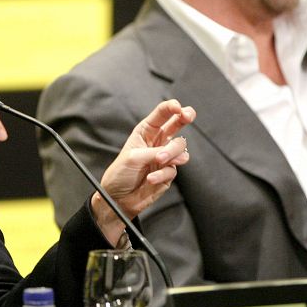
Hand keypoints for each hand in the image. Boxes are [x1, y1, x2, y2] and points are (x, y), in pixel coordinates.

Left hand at [91, 99, 195, 244]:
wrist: (118, 199)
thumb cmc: (120, 174)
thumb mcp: (133, 157)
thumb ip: (154, 152)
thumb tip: (175, 153)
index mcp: (145, 132)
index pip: (161, 114)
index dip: (171, 107)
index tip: (178, 107)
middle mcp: (157, 142)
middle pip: (177, 124)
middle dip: (186, 116)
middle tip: (188, 116)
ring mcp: (164, 157)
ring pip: (180, 148)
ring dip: (171, 153)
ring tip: (158, 161)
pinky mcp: (168, 173)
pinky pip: (173, 170)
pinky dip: (163, 174)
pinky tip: (151, 179)